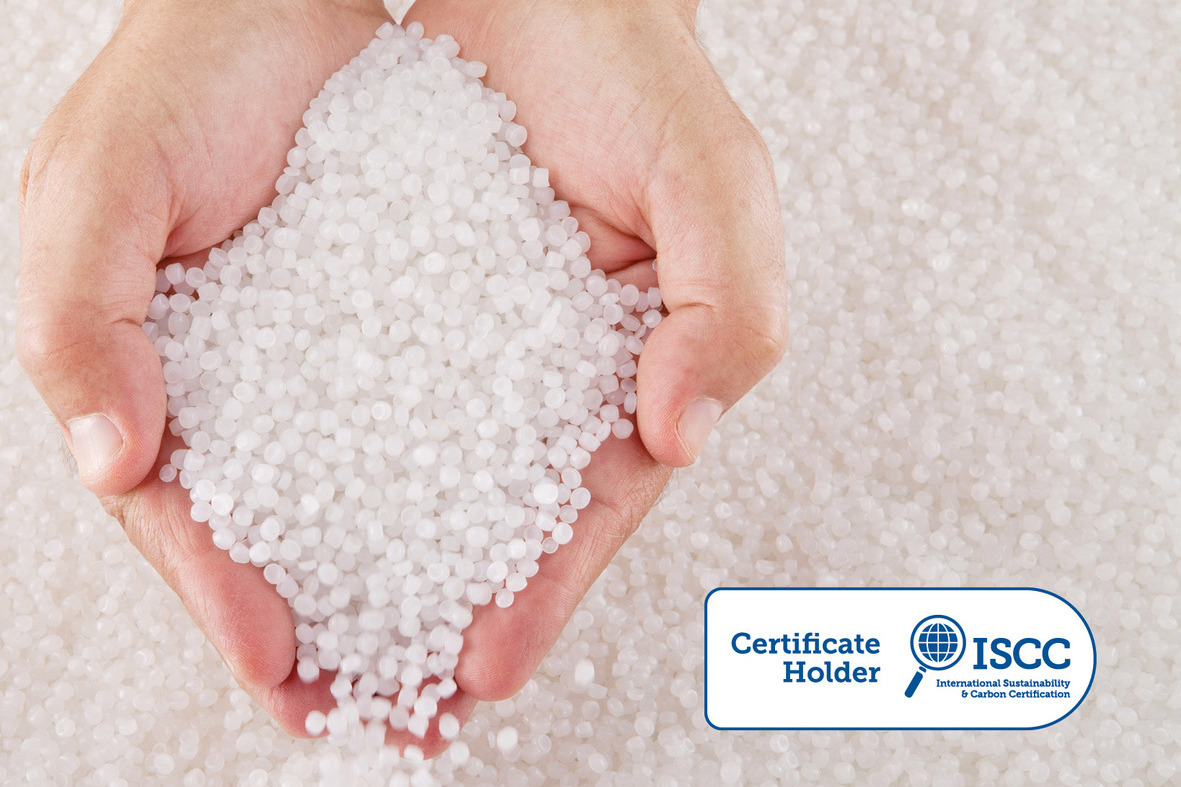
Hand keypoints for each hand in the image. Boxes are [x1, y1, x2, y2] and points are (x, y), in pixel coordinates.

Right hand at [18, 0, 474, 754]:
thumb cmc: (202, 60)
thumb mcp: (96, 174)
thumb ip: (75, 318)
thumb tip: (114, 466)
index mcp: (183, 366)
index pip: (202, 514)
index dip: (229, 597)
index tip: (279, 667)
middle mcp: (289, 375)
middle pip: (311, 529)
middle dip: (346, 628)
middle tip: (380, 716)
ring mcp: (383, 351)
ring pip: (403, 495)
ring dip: (429, 589)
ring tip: (455, 678)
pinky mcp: (475, 315)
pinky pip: (485, 424)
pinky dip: (494, 497)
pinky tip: (507, 560)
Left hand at [401, 0, 786, 704]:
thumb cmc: (629, 70)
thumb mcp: (712, 177)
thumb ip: (729, 305)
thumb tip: (682, 435)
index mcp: (636, 359)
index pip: (598, 496)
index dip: (552, 585)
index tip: (493, 659)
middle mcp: (550, 365)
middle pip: (510, 511)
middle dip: (466, 608)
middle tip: (410, 701)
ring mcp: (473, 339)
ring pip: (435, 474)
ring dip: (397, 565)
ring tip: (344, 650)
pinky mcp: (397, 298)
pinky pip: (367, 396)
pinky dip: (340, 465)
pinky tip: (304, 523)